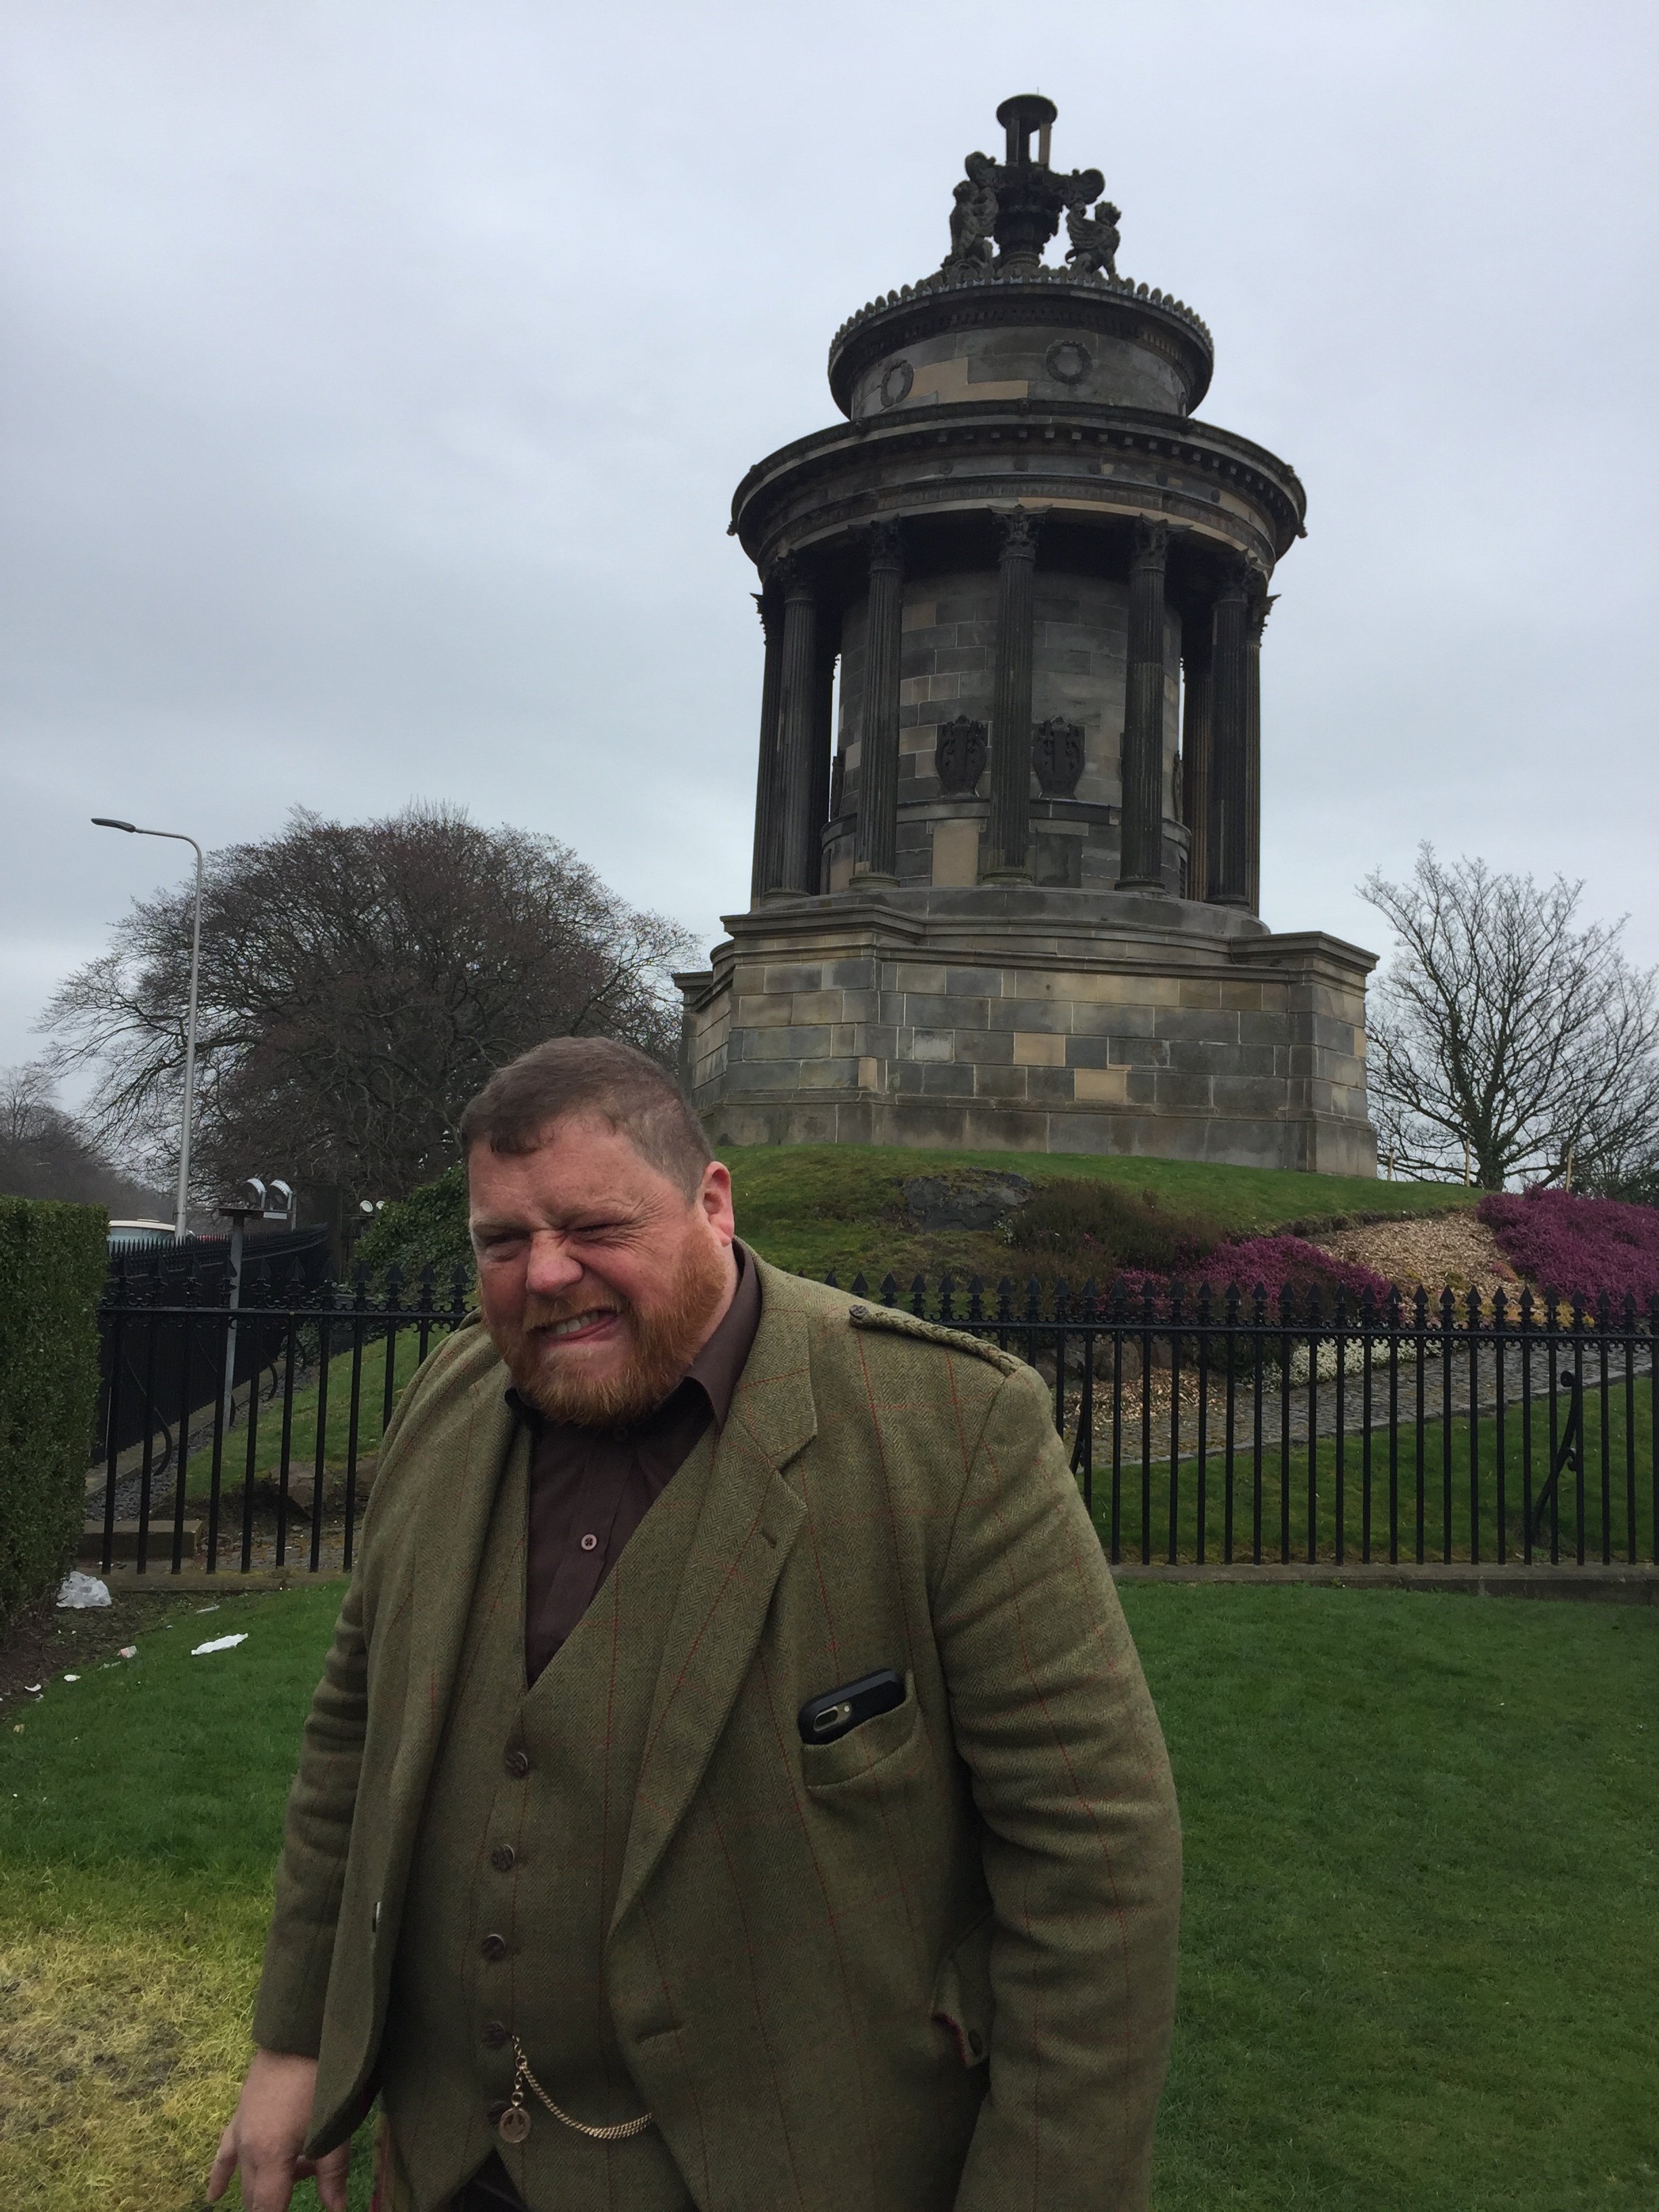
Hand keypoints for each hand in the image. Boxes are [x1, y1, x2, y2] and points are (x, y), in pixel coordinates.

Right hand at [207, 2047, 351, 2211]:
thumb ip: (333, 2174)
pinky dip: (221, 2174)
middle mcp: (248, 2149)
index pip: (266, 2208)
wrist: (301, 2033)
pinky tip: (213, 2194)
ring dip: (263, 2186)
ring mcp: (241, 2130)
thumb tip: (337, 2210)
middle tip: (295, 2193)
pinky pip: (226, 2151)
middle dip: (273, 2203)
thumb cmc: (322, 2080)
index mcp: (270, 2157)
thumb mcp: (334, 2129)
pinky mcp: (241, 2114)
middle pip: (255, 2195)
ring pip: (246, 2175)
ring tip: (291, 2180)